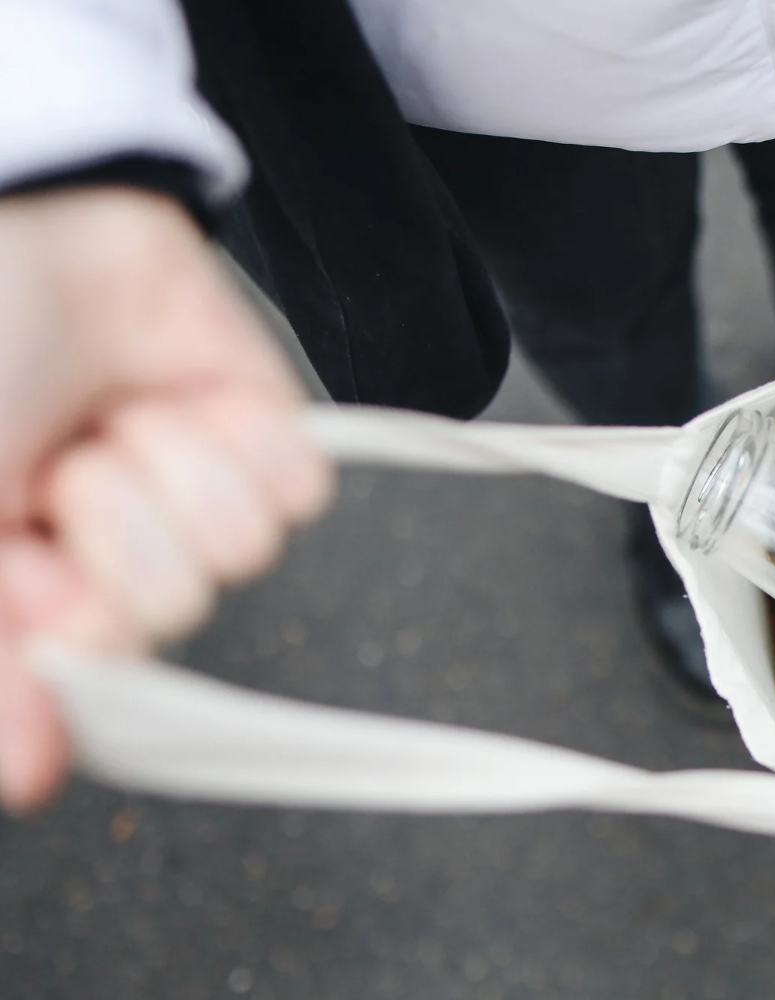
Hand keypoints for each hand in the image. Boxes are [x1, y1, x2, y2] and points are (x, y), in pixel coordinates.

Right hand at [0, 187, 331, 812]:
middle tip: (52, 473)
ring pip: (230, 558)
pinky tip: (169, 398)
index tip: (27, 582)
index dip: (63, 645)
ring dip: (154, 475)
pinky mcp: (260, 434)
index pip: (84, 686)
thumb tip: (30, 775)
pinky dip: (234, 440)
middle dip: (103, 539)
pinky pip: (293, 492)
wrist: (18, 208)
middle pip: (160, 621)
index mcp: (18, 582)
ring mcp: (184, 491)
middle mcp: (101, 547)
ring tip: (100, 423)